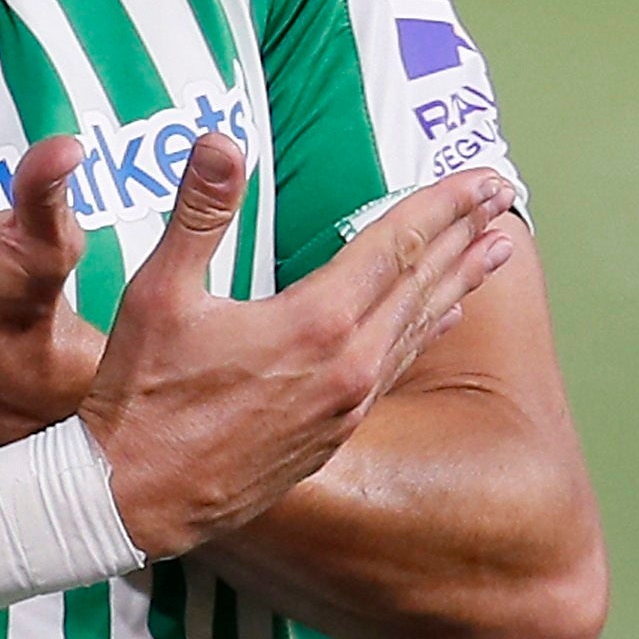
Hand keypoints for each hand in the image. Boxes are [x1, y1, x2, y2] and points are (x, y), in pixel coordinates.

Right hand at [78, 136, 516, 555]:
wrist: (135, 498)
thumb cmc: (142, 395)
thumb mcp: (159, 293)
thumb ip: (200, 212)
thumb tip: (221, 140)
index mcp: (315, 321)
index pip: (396, 246)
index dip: (442, 205)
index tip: (484, 176)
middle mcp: (348, 365)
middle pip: (422, 283)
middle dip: (466, 233)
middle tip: (503, 194)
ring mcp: (346, 405)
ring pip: (418, 328)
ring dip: (459, 282)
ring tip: (497, 249)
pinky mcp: (334, 435)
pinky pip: (397, 369)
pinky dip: (426, 333)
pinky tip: (442, 320)